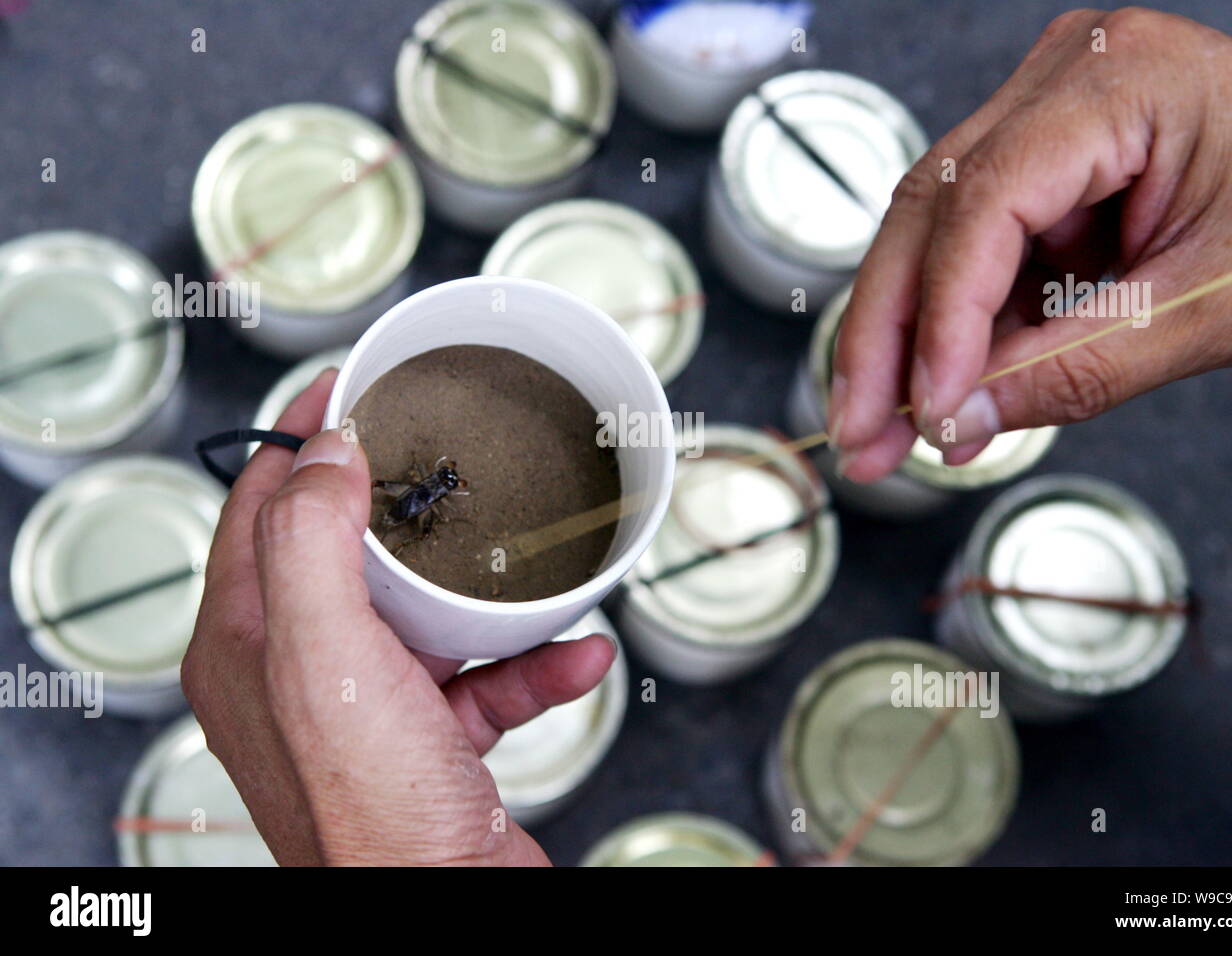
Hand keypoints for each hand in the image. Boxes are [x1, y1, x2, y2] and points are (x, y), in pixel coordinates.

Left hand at [181, 369, 615, 865]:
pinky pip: (483, 681)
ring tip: (529, 561)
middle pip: (347, 555)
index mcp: (246, 646)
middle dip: (406, 507)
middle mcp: (296, 677)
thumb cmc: (375, 813)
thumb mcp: (326, 657)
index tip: (350, 385)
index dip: (300, 436)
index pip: (257, 507)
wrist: (447, 916)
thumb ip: (311, 542)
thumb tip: (324, 453)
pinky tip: (578, 653)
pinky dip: (532, 663)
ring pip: (424, 617)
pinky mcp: (429, 745)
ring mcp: (364, 713)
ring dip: (486, 592)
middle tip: (451, 454)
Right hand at [828, 7, 1231, 478]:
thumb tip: (957, 420)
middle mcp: (1065, 83)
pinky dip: (963, 331)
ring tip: (891, 433)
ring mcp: (1050, 122)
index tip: (924, 411)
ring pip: (936, 239)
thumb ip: (1077, 367)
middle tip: (857, 433)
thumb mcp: (1213, 307)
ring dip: (909, 343)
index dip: (940, 319)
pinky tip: (952, 394)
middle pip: (929, 215)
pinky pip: (980, 255)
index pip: (984, 204)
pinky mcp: (1051, 172)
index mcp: (1117, 80)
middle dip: (886, 337)